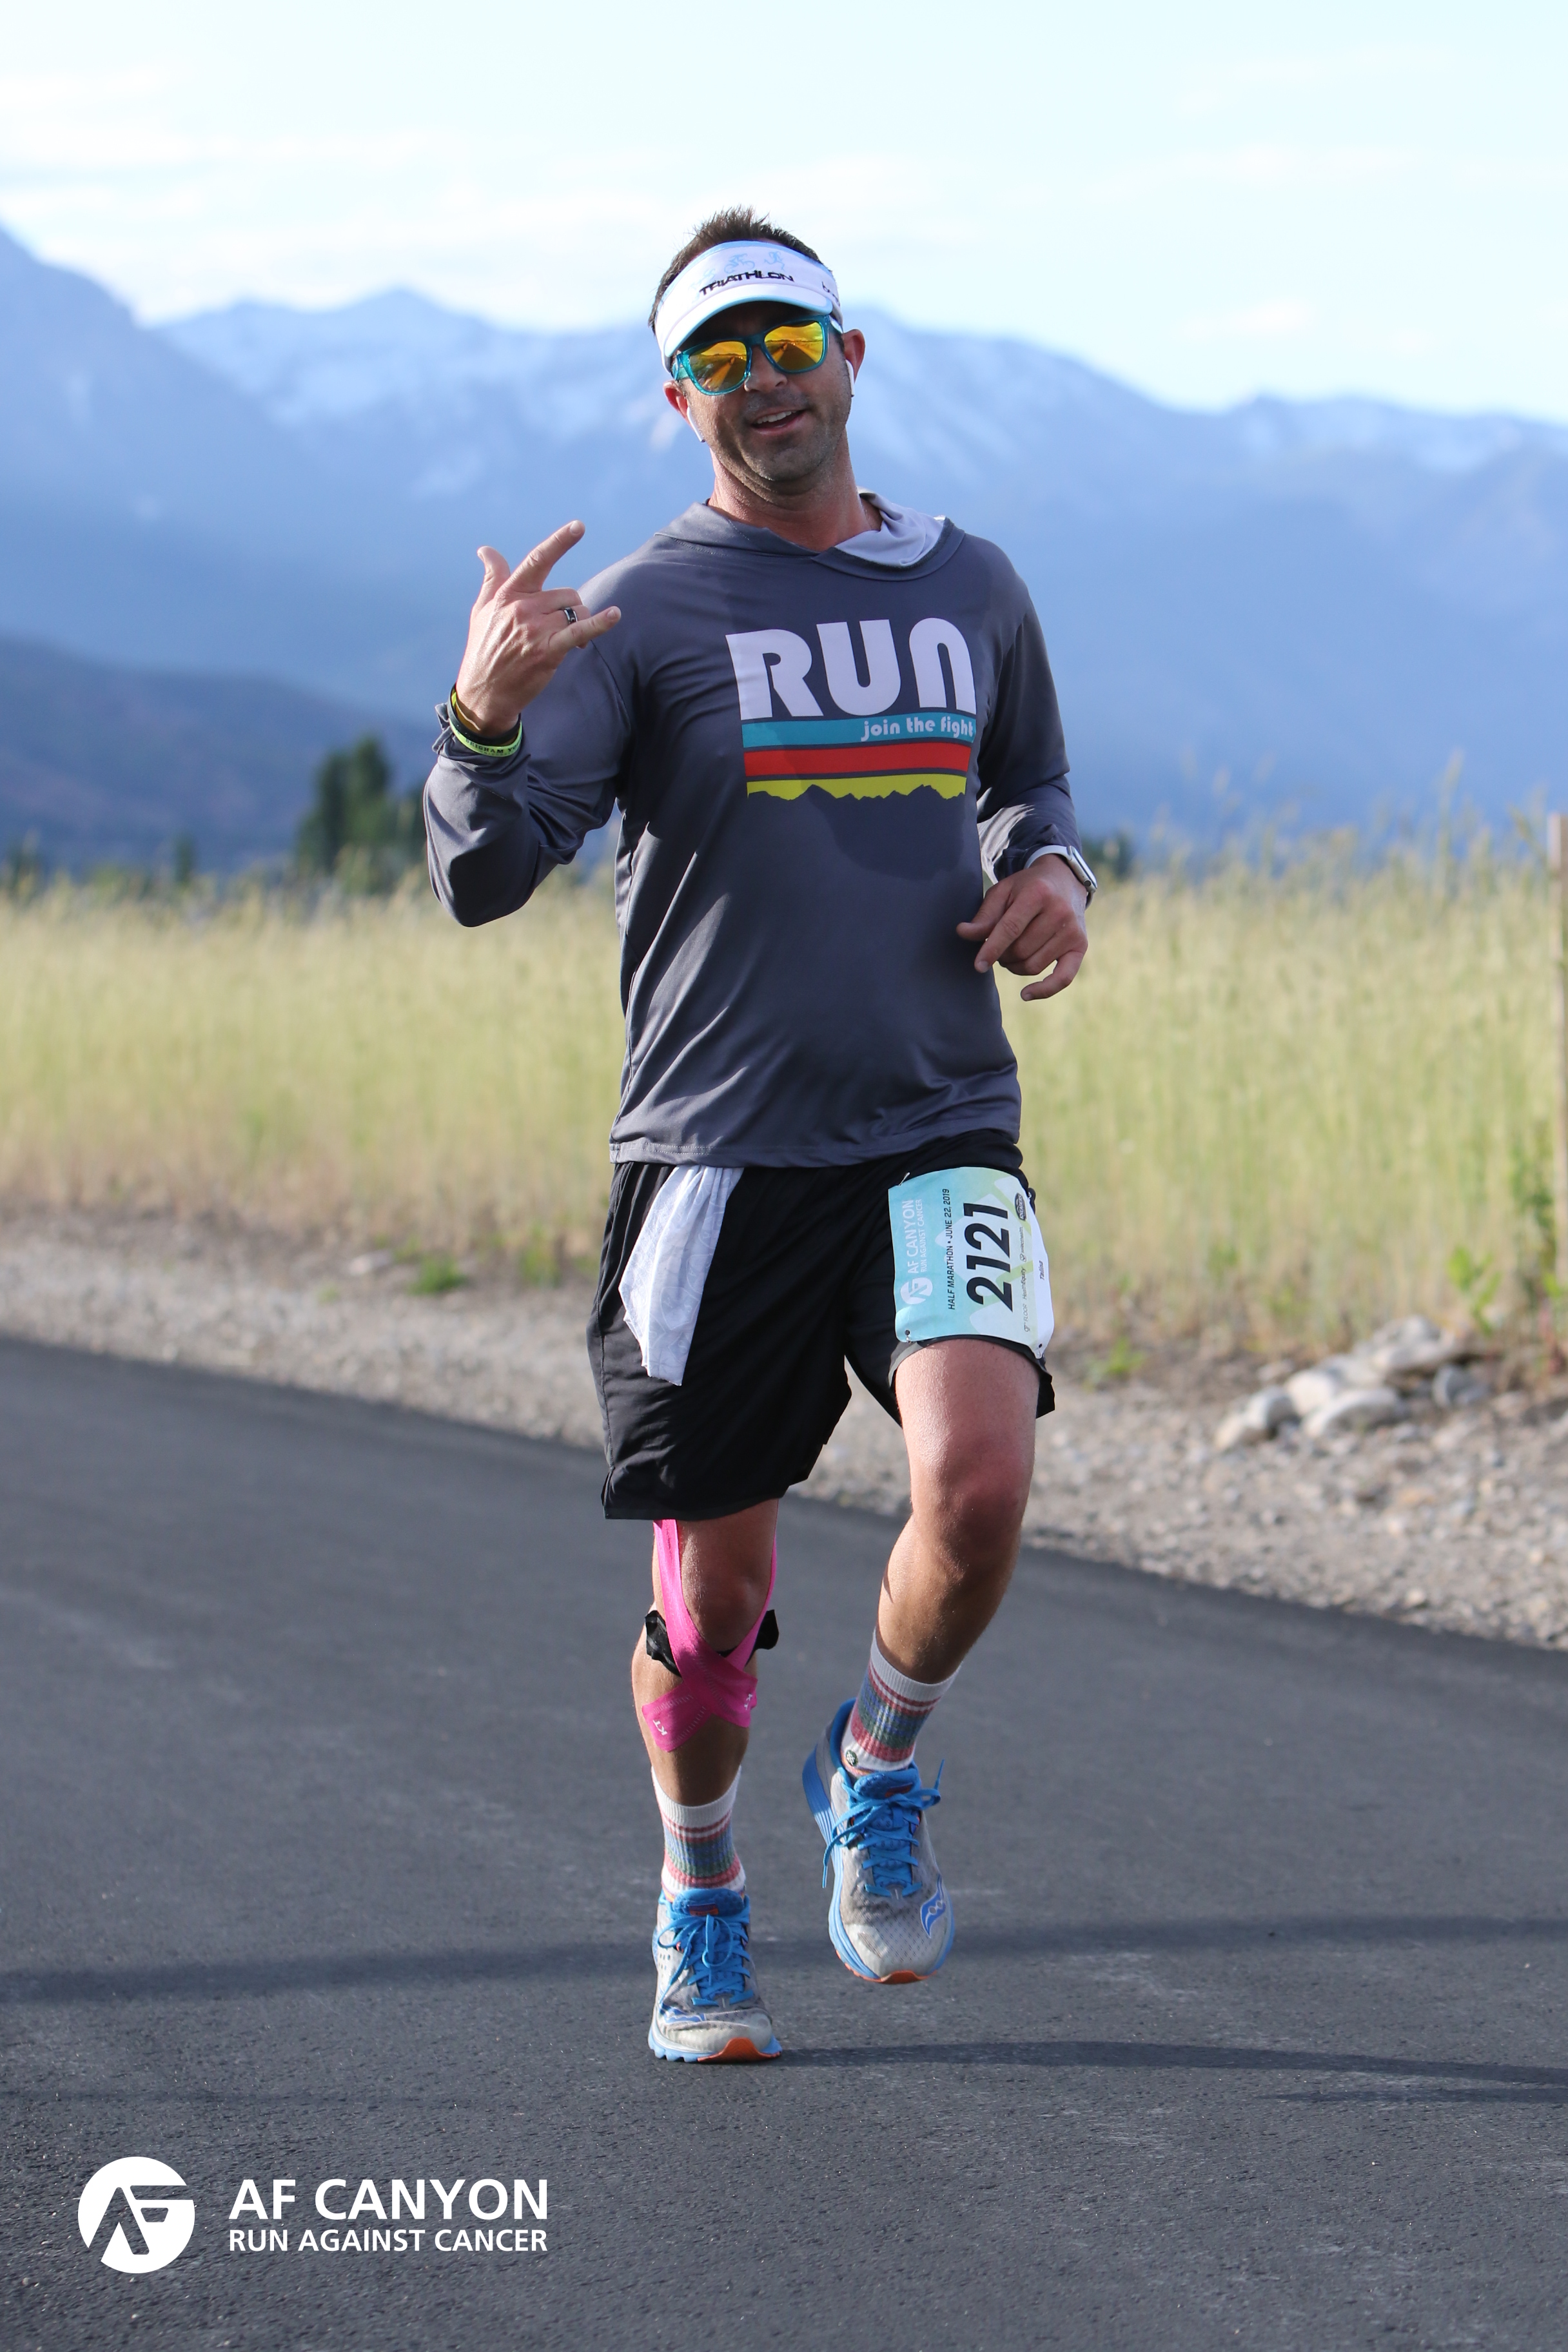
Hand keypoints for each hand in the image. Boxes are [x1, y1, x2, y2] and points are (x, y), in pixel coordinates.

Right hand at [453, 522, 620, 733]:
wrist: (483, 691)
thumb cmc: (484, 648)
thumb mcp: (482, 609)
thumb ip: (491, 577)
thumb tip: (485, 549)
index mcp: (509, 593)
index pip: (537, 560)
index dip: (560, 542)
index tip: (579, 526)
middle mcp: (523, 606)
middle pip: (566, 593)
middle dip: (570, 608)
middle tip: (557, 628)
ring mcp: (535, 629)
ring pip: (574, 611)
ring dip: (577, 622)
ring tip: (561, 640)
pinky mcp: (548, 651)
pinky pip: (579, 632)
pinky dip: (598, 624)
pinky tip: (615, 615)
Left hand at [957, 857, 1087, 1001]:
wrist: (1064, 881)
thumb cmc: (1027, 888)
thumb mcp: (1003, 892)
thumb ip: (984, 915)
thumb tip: (963, 933)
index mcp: (1038, 893)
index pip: (1011, 929)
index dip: (992, 949)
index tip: (978, 965)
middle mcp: (1059, 912)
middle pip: (1021, 951)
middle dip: (1003, 955)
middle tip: (1000, 947)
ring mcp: (1073, 931)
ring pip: (1033, 966)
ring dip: (1015, 967)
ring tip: (1011, 953)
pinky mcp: (1080, 946)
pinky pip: (1063, 978)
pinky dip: (1044, 990)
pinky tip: (1025, 994)